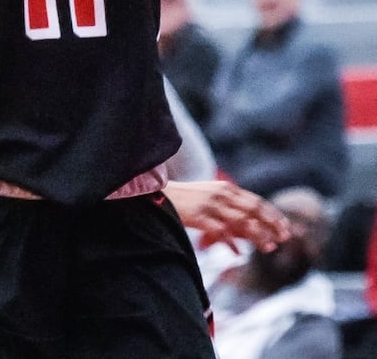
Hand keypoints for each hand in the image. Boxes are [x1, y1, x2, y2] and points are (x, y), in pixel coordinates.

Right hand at [166, 180, 293, 251]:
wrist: (155, 194)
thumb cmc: (184, 199)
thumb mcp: (208, 196)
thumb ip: (227, 207)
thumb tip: (245, 230)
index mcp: (225, 188)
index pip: (257, 201)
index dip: (274, 215)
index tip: (286, 227)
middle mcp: (221, 194)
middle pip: (255, 210)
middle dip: (273, 224)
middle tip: (285, 238)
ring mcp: (211, 205)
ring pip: (243, 222)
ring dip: (259, 236)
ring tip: (269, 248)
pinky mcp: (200, 216)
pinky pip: (222, 232)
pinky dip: (232, 244)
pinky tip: (239, 254)